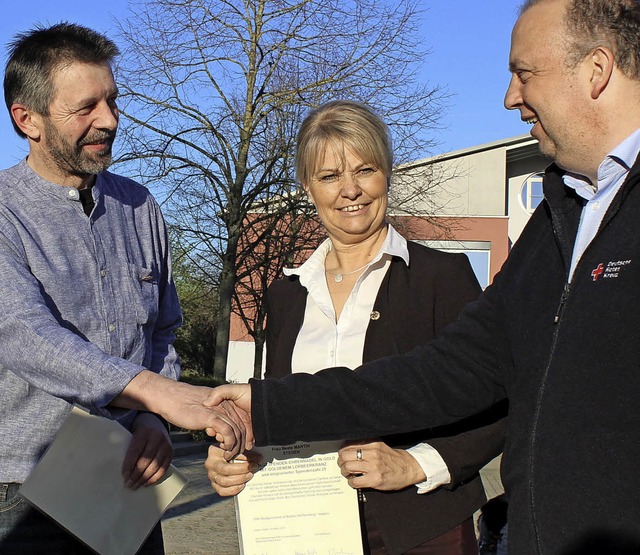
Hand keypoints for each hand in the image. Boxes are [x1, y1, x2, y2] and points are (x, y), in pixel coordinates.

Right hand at [114, 372, 253, 457]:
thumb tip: (218, 433)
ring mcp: (219, 410)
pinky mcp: (211, 416)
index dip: (244, 435)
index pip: (242, 420)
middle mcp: (226, 404)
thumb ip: (214, 419)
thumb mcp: (204, 411)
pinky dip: (229, 443)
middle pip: (242, 427)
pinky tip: (224, 448)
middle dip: (241, 443)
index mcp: (225, 402)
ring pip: (236, 431)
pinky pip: (227, 431)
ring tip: (229, 455)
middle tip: (235, 454)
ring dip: (235, 446)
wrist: (169, 397)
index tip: (241, 446)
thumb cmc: (183, 404)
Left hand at [122, 412, 172, 489]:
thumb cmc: (138, 434)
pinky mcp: (171, 451)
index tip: (124, 476)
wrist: (155, 424)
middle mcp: (156, 437)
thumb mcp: (132, 434)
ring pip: (155, 466)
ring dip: (144, 479)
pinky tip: (146, 483)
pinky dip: (155, 478)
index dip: (129, 465)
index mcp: (144, 432)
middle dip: (136, 475)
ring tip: (136, 486)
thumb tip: (118, 469)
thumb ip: (127, 447)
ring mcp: (166, 444)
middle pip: (146, 460)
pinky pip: (164, 468)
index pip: (135, 451)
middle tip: (129, 485)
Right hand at [205, 445, 260, 495]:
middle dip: (242, 469)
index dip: (245, 458)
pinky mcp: (215, 485)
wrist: (223, 456)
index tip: (257, 459)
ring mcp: (211, 476)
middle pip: (226, 470)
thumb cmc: (231, 450)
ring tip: (250, 475)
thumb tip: (258, 458)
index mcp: (214, 452)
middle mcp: (211, 465)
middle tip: (254, 467)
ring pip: (224, 481)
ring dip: (239, 479)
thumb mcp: (236, 447)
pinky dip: (233, 490)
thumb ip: (245, 451)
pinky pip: (222, 491)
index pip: (230, 455)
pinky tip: (242, 485)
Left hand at [337, 440, 426, 490]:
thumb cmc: (393, 458)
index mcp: (372, 443)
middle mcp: (372, 453)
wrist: (408, 469)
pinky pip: (355, 481)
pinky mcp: (375, 480)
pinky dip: (351, 482)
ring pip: (348, 468)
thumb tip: (348, 446)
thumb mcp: (379, 445)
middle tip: (343, 465)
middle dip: (341, 462)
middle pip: (345, 456)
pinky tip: (354, 481)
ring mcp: (374, 467)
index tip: (342, 455)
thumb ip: (366, 444)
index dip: (342, 451)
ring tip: (348, 473)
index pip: (348, 444)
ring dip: (345, 472)